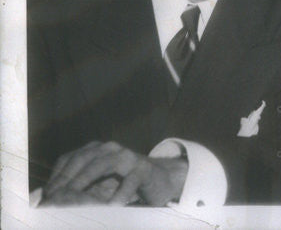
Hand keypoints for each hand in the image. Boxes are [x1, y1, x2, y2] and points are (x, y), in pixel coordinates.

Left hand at [44, 140, 187, 205]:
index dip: (56, 176)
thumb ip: (78, 188)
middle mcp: (110, 149)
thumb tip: (48, 198)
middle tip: (54, 199)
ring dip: (84, 182)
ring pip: (101, 165)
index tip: (45, 196)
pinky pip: (128, 182)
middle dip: (66, 180)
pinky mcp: (143, 169)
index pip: (69, 159)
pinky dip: (118, 195)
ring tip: (71, 199)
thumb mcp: (98, 185)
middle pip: (83, 159)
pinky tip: (110, 207)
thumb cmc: (124, 184)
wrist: (159, 180)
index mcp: (97, 150)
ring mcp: (127, 157)